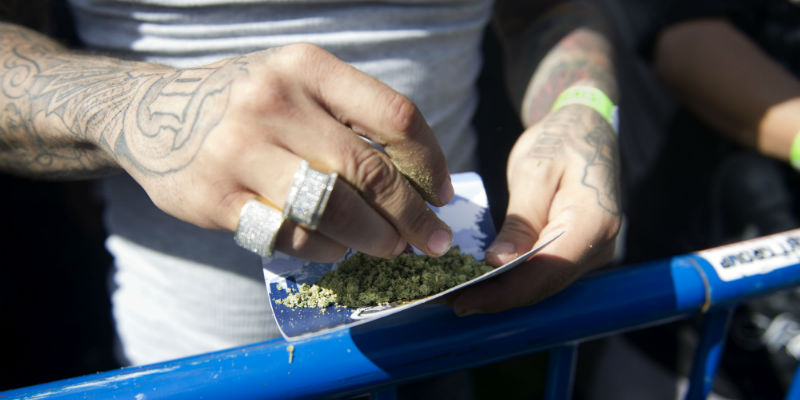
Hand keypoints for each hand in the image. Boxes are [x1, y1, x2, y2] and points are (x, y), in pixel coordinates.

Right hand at [105, 43, 454, 260]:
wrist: (149, 114)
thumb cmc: (245, 102)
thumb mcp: (294, 82)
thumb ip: (350, 115)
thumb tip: (419, 178)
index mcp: (305, 67)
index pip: (394, 116)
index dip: (430, 162)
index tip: (443, 193)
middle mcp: (272, 103)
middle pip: (369, 170)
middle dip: (413, 215)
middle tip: (435, 240)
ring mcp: (239, 152)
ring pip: (334, 210)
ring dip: (376, 238)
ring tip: (393, 247)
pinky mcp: (216, 199)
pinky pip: (292, 236)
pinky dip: (327, 250)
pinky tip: (337, 248)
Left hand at [452, 105, 620, 314]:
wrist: (587, 129)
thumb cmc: (561, 139)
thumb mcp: (534, 172)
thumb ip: (520, 221)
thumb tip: (498, 263)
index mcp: (593, 223)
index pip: (545, 272)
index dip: (503, 293)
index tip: (462, 301)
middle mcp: (598, 247)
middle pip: (542, 285)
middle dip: (493, 297)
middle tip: (444, 300)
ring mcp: (590, 252)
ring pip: (540, 283)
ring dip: (498, 292)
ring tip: (452, 292)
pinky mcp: (574, 252)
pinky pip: (541, 272)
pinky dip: (509, 279)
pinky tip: (476, 279)